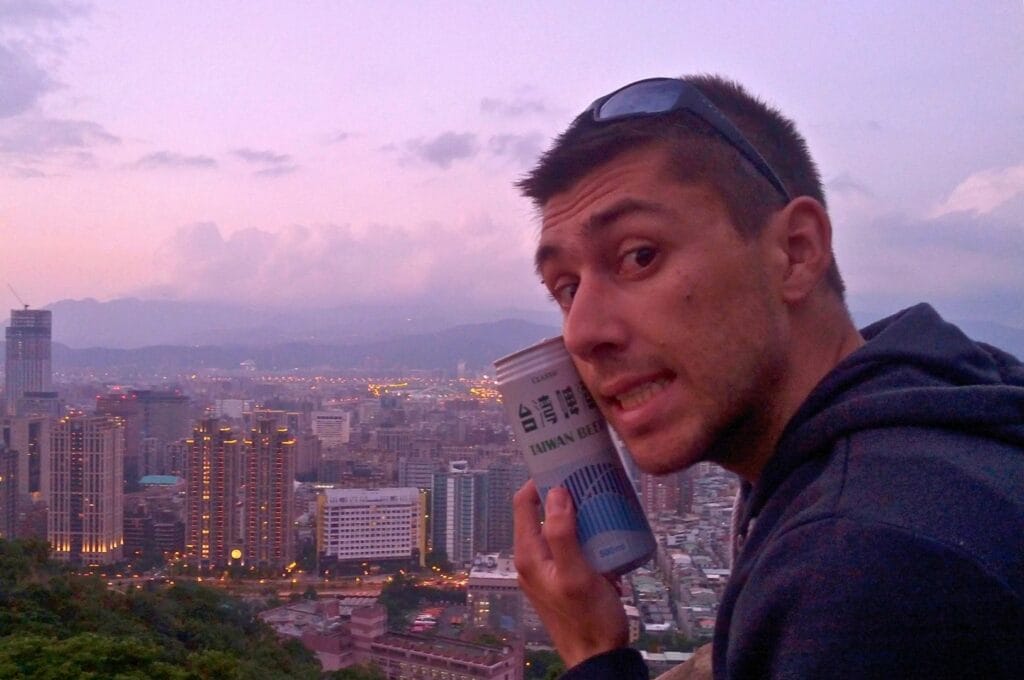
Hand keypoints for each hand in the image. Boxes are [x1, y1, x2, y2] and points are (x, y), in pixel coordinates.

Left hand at [513, 480, 628, 667]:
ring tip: (603, 502)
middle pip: (543, 512)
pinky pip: (573, 545)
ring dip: (580, 515)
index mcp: (528, 554)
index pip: (524, 502)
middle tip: (589, 479)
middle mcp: (533, 559)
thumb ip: (562, 534)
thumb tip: (556, 492)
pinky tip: (609, 535)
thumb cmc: (588, 619)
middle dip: (565, 495)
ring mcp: (548, 568)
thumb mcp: (576, 573)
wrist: (598, 657)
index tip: (563, 464)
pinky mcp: (564, 575)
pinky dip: (588, 535)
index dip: (540, 480)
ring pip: (561, 528)